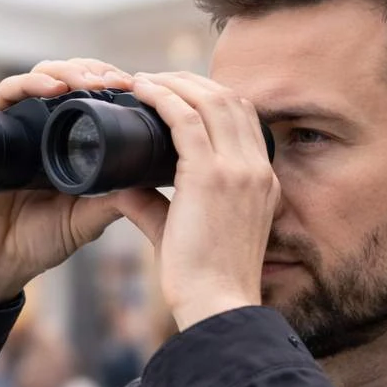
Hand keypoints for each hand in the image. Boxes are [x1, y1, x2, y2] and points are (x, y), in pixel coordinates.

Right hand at [0, 59, 166, 302]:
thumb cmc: (35, 241)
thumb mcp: (85, 220)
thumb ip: (112, 202)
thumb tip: (148, 181)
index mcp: (65, 139)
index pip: (90, 94)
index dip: (114, 85)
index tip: (141, 89)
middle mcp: (38, 125)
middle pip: (69, 77)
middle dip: (97, 72)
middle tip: (121, 81)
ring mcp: (12, 124)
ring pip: (41, 76)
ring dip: (70, 71)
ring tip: (93, 81)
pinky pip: (6, 92)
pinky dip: (30, 84)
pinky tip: (54, 87)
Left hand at [122, 72, 279, 329]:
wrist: (217, 306)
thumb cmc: (203, 280)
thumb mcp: (186, 232)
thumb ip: (156, 206)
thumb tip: (124, 187)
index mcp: (263, 180)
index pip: (243, 118)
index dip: (210, 96)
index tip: (175, 94)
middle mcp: (257, 168)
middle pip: (229, 99)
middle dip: (190, 81)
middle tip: (154, 80)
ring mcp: (238, 169)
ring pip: (209, 99)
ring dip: (174, 82)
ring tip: (143, 81)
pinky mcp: (210, 176)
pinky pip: (185, 117)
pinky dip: (162, 97)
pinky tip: (141, 90)